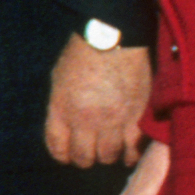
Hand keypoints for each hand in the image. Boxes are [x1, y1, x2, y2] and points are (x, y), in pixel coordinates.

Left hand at [43, 36, 152, 169]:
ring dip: (108, 155)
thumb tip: (65, 128)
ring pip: (109, 156)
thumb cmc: (81, 53)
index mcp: (62, 111)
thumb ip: (60, 107)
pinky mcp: (137, 117)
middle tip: (90, 152)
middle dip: (85, 158)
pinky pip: (134, 148)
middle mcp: (85, 121)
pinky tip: (130, 152)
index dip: (63, 155)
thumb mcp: (58, 80)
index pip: (57, 148)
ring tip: (110, 149)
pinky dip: (131, 153)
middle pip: (84, 158)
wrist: (113, 37)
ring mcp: (113, 121)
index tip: (68, 154)